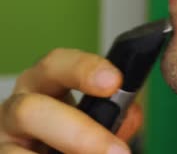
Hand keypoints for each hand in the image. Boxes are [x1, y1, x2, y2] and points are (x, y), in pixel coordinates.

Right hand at [0, 49, 142, 153]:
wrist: (43, 147)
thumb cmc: (69, 132)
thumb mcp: (91, 117)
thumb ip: (114, 115)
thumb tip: (131, 115)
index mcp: (45, 83)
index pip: (58, 63)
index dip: (85, 69)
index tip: (114, 82)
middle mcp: (18, 106)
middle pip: (33, 109)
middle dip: (80, 132)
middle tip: (117, 152)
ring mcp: (4, 137)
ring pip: (19, 150)